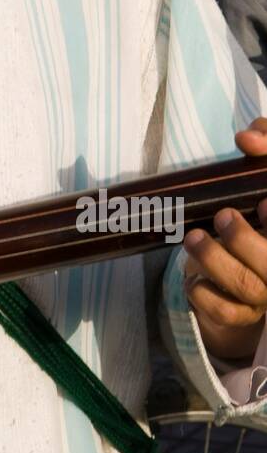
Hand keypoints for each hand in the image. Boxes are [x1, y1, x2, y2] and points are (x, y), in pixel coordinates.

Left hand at [184, 121, 266, 360]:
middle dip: (244, 240)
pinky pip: (226, 313)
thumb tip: (247, 138)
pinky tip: (194, 276)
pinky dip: (204, 294)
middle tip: (222, 216)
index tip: (262, 204)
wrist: (244, 248)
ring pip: (247, 287)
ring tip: (193, 238)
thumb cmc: (257, 199)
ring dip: (215, 262)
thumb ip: (266, 140)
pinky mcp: (245, 314)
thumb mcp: (262, 168)